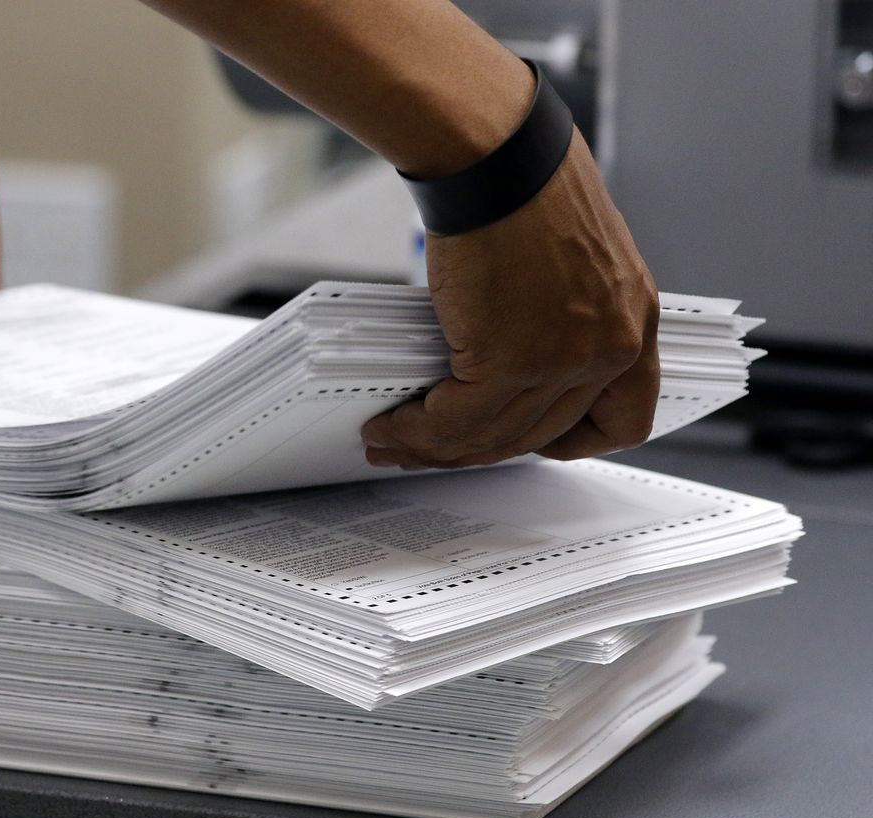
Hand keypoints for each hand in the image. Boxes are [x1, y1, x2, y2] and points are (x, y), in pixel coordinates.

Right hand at [361, 132, 659, 467]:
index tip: (535, 442)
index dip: (572, 441)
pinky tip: (392, 426)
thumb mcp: (577, 259)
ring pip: (494, 437)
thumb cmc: (529, 184)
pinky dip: (417, 431)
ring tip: (397, 442)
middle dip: (479, 450)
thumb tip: (511, 356)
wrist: (498, 158)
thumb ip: (564, 317)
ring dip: (437, 447)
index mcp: (634, 322)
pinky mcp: (505, 361)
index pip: (623, 420)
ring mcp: (560, 360)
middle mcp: (608, 349)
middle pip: (539, 436)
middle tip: (435, 448)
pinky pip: (455, 421)